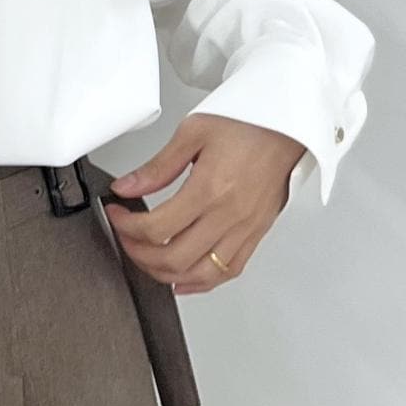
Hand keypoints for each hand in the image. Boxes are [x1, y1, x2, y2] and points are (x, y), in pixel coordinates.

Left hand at [102, 112, 307, 294]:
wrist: (287, 125)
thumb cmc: (248, 123)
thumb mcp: (193, 132)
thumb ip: (157, 167)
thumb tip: (127, 187)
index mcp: (210, 189)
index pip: (157, 228)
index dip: (127, 227)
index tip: (118, 214)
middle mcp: (229, 215)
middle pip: (174, 259)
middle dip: (139, 254)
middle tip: (127, 237)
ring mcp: (245, 229)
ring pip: (201, 274)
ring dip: (166, 274)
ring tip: (148, 258)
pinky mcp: (256, 234)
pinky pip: (228, 272)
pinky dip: (202, 282)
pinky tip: (184, 278)